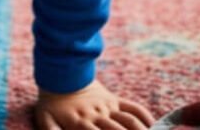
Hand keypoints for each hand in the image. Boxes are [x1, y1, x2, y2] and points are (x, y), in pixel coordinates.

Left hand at [34, 80, 154, 129]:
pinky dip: (146, 117)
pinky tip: (153, 126)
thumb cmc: (52, 105)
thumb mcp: (46, 121)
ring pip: (130, 122)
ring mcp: (108, 107)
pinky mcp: (114, 100)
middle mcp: (98, 116)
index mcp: (81, 124)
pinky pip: (133, 108)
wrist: (59, 75)